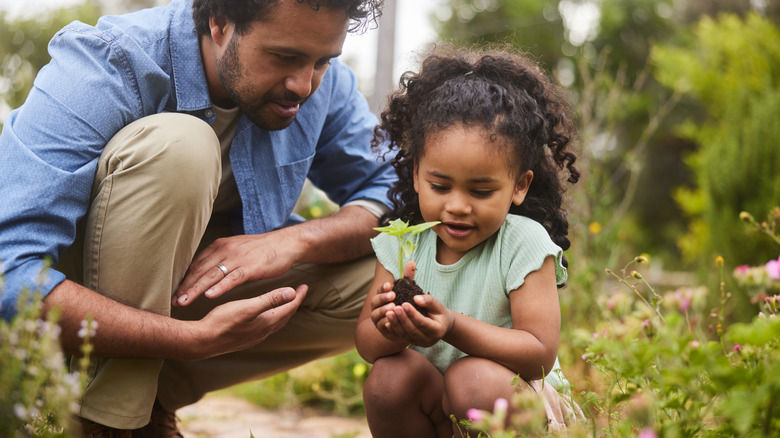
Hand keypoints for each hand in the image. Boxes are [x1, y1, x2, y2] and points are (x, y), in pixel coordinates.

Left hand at [173, 229, 299, 306]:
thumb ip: (220, 259)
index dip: (184, 279)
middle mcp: (225, 250)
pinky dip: (220, 287)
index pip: (196, 264)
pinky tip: (209, 296)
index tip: (173, 293)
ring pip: (212, 275)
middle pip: (200, 270)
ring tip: (184, 302)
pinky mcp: (250, 267)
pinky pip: (232, 278)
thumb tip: (205, 271)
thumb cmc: (261, 250)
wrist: (285, 244)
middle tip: (172, 301)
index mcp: (220, 246)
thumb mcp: (236, 250)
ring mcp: (237, 258)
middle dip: (184, 286)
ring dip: (196, 289)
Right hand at [194, 284, 306, 358]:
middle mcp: (263, 331)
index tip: (305, 285)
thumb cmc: (222, 322)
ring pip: (275, 322)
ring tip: (285, 303)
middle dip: (293, 303)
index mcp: (266, 322)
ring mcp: (254, 337)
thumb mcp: (247, 307)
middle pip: (285, 316)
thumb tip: (292, 292)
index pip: (289, 307)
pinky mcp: (244, 338)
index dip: (298, 296)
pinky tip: (263, 316)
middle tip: (300, 293)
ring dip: (283, 312)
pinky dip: (271, 318)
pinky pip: (265, 327)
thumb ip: (270, 299)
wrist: (202, 341)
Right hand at [368, 261, 417, 341]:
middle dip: (383, 298)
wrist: (405, 325)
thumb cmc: (405, 305)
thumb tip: (412, 261)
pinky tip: (391, 322)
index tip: (390, 285)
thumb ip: (408, 278)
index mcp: (382, 297)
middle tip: (393, 296)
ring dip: (383, 311)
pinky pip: (381, 327)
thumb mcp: (408, 291)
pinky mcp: (382, 330)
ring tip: (393, 308)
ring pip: (376, 315)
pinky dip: (385, 324)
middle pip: (375, 302)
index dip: (383, 288)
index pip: (379, 290)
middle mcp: (377, 307)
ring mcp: (378, 319)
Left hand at [381, 261, 454, 346]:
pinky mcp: (412, 343)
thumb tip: (416, 298)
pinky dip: (394, 330)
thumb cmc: (439, 313)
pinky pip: (401, 338)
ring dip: (396, 324)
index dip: (412, 314)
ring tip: (388, 313)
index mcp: (437, 330)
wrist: (441, 325)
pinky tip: (387, 322)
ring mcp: (420, 343)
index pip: (423, 323)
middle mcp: (428, 340)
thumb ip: (429, 301)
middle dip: (402, 319)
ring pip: (405, 335)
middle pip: (412, 330)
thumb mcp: (438, 306)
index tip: (404, 304)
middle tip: (394, 308)